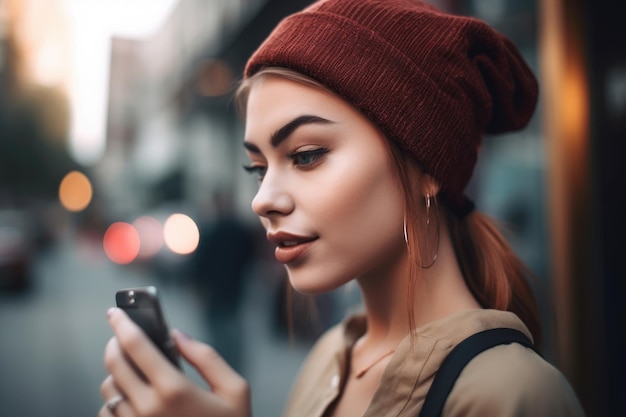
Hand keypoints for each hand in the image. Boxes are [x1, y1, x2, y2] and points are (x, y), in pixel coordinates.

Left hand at [99, 308, 250, 416]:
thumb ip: (206, 357)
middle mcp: (148, 407)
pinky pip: (108, 414)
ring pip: (108, 389)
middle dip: (115, 343)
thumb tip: (178, 334)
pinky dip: (114, 400)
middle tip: (122, 335)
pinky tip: (132, 398)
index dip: (122, 323)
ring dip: (115, 373)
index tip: (114, 311)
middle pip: (114, 364)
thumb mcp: (235, 389)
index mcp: (174, 388)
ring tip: (132, 369)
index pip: (136, 345)